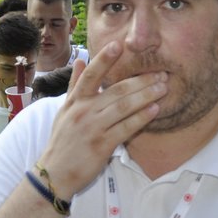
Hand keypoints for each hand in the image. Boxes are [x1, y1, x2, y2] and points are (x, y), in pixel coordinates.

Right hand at [34, 41, 166, 195]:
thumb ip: (74, 85)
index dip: (104, 59)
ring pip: (124, 107)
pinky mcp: (102, 145)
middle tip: (160, 73)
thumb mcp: (64, 111)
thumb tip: (80, 60)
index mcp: (75, 101)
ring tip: (163, 87)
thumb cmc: (62, 141)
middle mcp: (84, 111)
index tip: (117, 45)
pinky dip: (141, 118)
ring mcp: (93, 128)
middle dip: (141, 80)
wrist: (54, 173)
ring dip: (146, 96)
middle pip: (116, 90)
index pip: (91, 75)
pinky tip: (155, 109)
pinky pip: (126, 128)